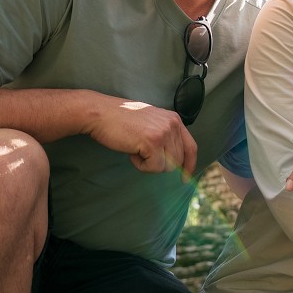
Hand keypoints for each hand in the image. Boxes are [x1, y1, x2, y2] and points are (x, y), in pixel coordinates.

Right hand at [80, 94, 197, 177]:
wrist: (100, 113)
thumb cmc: (120, 120)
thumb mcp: (151, 123)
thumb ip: (165, 135)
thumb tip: (174, 161)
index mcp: (174, 119)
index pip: (191, 147)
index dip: (189, 165)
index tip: (185, 178)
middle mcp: (173, 124)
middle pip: (178, 160)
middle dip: (159, 163)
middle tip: (141, 153)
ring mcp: (164, 133)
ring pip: (167, 166)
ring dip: (149, 164)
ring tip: (135, 149)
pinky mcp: (153, 142)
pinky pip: (153, 167)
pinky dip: (140, 165)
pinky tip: (131, 151)